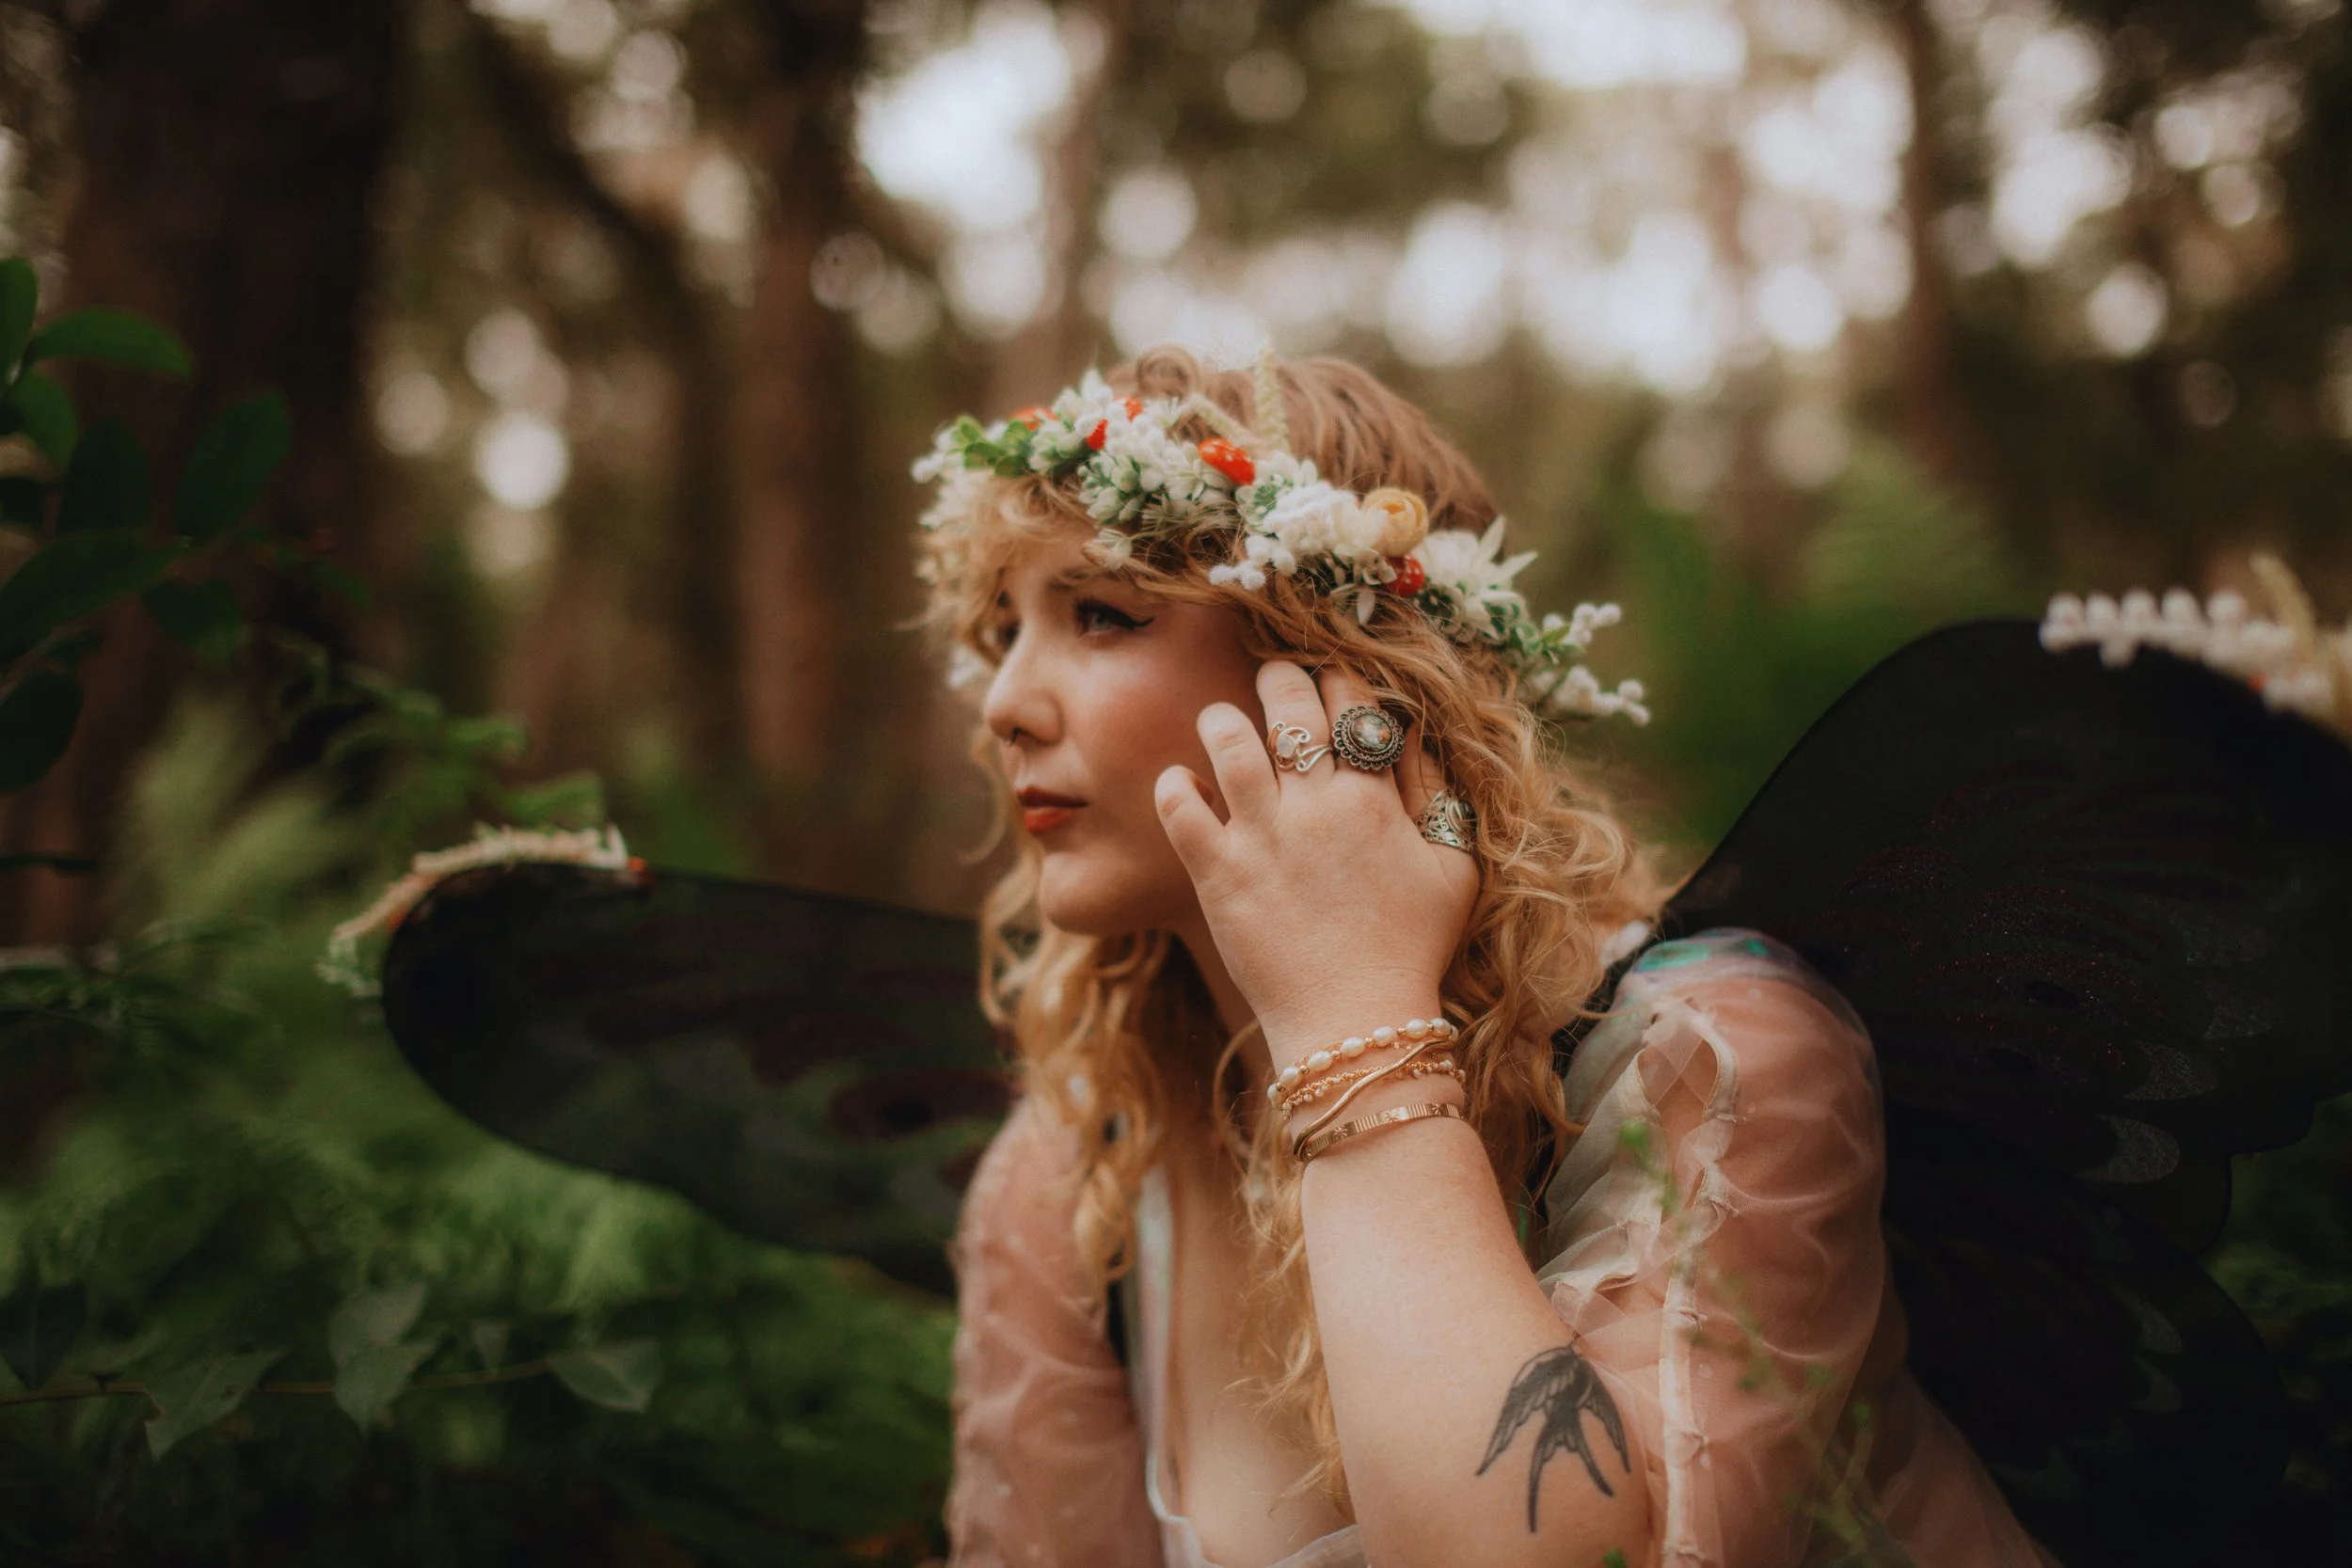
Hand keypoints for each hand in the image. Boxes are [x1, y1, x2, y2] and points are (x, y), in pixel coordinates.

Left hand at [1154, 661, 1478, 1066]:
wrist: (1356, 1022)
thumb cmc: (1411, 950)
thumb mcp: (1453, 871)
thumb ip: (1436, 796)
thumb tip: (1411, 736)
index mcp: (1374, 801)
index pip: (1352, 706)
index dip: (1338, 682)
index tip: (1329, 683)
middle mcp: (1316, 807)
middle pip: (1290, 706)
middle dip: (1278, 677)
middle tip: (1271, 677)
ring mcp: (1262, 837)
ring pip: (1227, 740)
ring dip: (1220, 720)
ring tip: (1220, 723)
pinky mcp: (1217, 873)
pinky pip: (1179, 805)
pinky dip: (1176, 785)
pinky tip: (1184, 786)